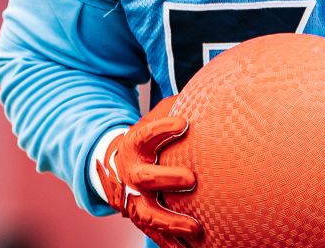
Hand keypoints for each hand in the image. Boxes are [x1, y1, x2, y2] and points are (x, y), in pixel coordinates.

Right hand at [95, 96, 200, 246]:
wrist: (115, 165)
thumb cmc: (146, 138)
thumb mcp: (152, 120)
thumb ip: (173, 108)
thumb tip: (209, 92)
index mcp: (134, 144)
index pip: (146, 133)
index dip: (162, 127)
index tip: (182, 123)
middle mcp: (131, 173)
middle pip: (146, 177)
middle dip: (167, 179)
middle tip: (191, 180)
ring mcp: (133, 199)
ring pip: (148, 214)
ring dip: (171, 222)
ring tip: (196, 228)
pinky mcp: (140, 217)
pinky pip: (155, 234)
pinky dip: (170, 244)